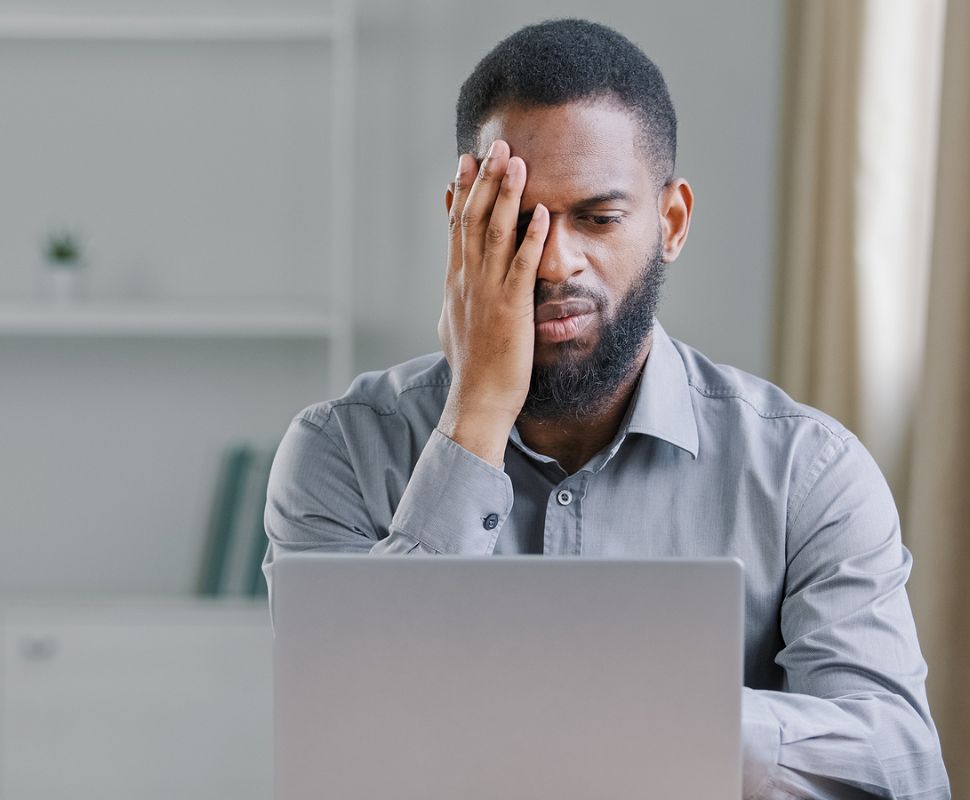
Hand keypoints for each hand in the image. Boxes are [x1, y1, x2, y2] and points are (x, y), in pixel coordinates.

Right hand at [436, 140, 549, 466]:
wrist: (477, 400)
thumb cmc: (471, 368)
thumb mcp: (453, 324)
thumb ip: (456, 297)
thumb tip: (452, 284)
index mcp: (455, 282)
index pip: (456, 226)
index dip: (462, 191)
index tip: (466, 161)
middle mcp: (467, 280)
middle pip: (473, 219)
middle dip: (484, 179)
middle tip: (495, 144)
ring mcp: (488, 292)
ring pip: (495, 233)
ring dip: (506, 195)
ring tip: (515, 161)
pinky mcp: (512, 308)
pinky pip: (523, 266)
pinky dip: (531, 237)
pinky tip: (542, 212)